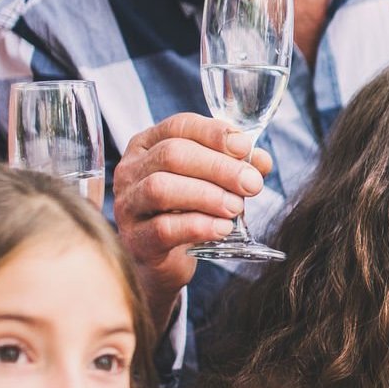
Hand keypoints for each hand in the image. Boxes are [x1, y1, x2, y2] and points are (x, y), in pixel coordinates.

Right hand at [111, 113, 273, 329]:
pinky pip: (163, 228)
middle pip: (172, 155)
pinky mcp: (135, 240)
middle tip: (251, 184)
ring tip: (236, 207)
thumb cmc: (186, 212)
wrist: (163, 261)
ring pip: (161, 189)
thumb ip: (235, 166)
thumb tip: (260, 160)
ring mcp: (128, 205)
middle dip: (218, 167)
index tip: (245, 147)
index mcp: (148, 145)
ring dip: (207, 195)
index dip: (214, 133)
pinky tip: (222, 229)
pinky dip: (198, 226)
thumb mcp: (211, 183)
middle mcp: (131, 170)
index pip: (179, 126)